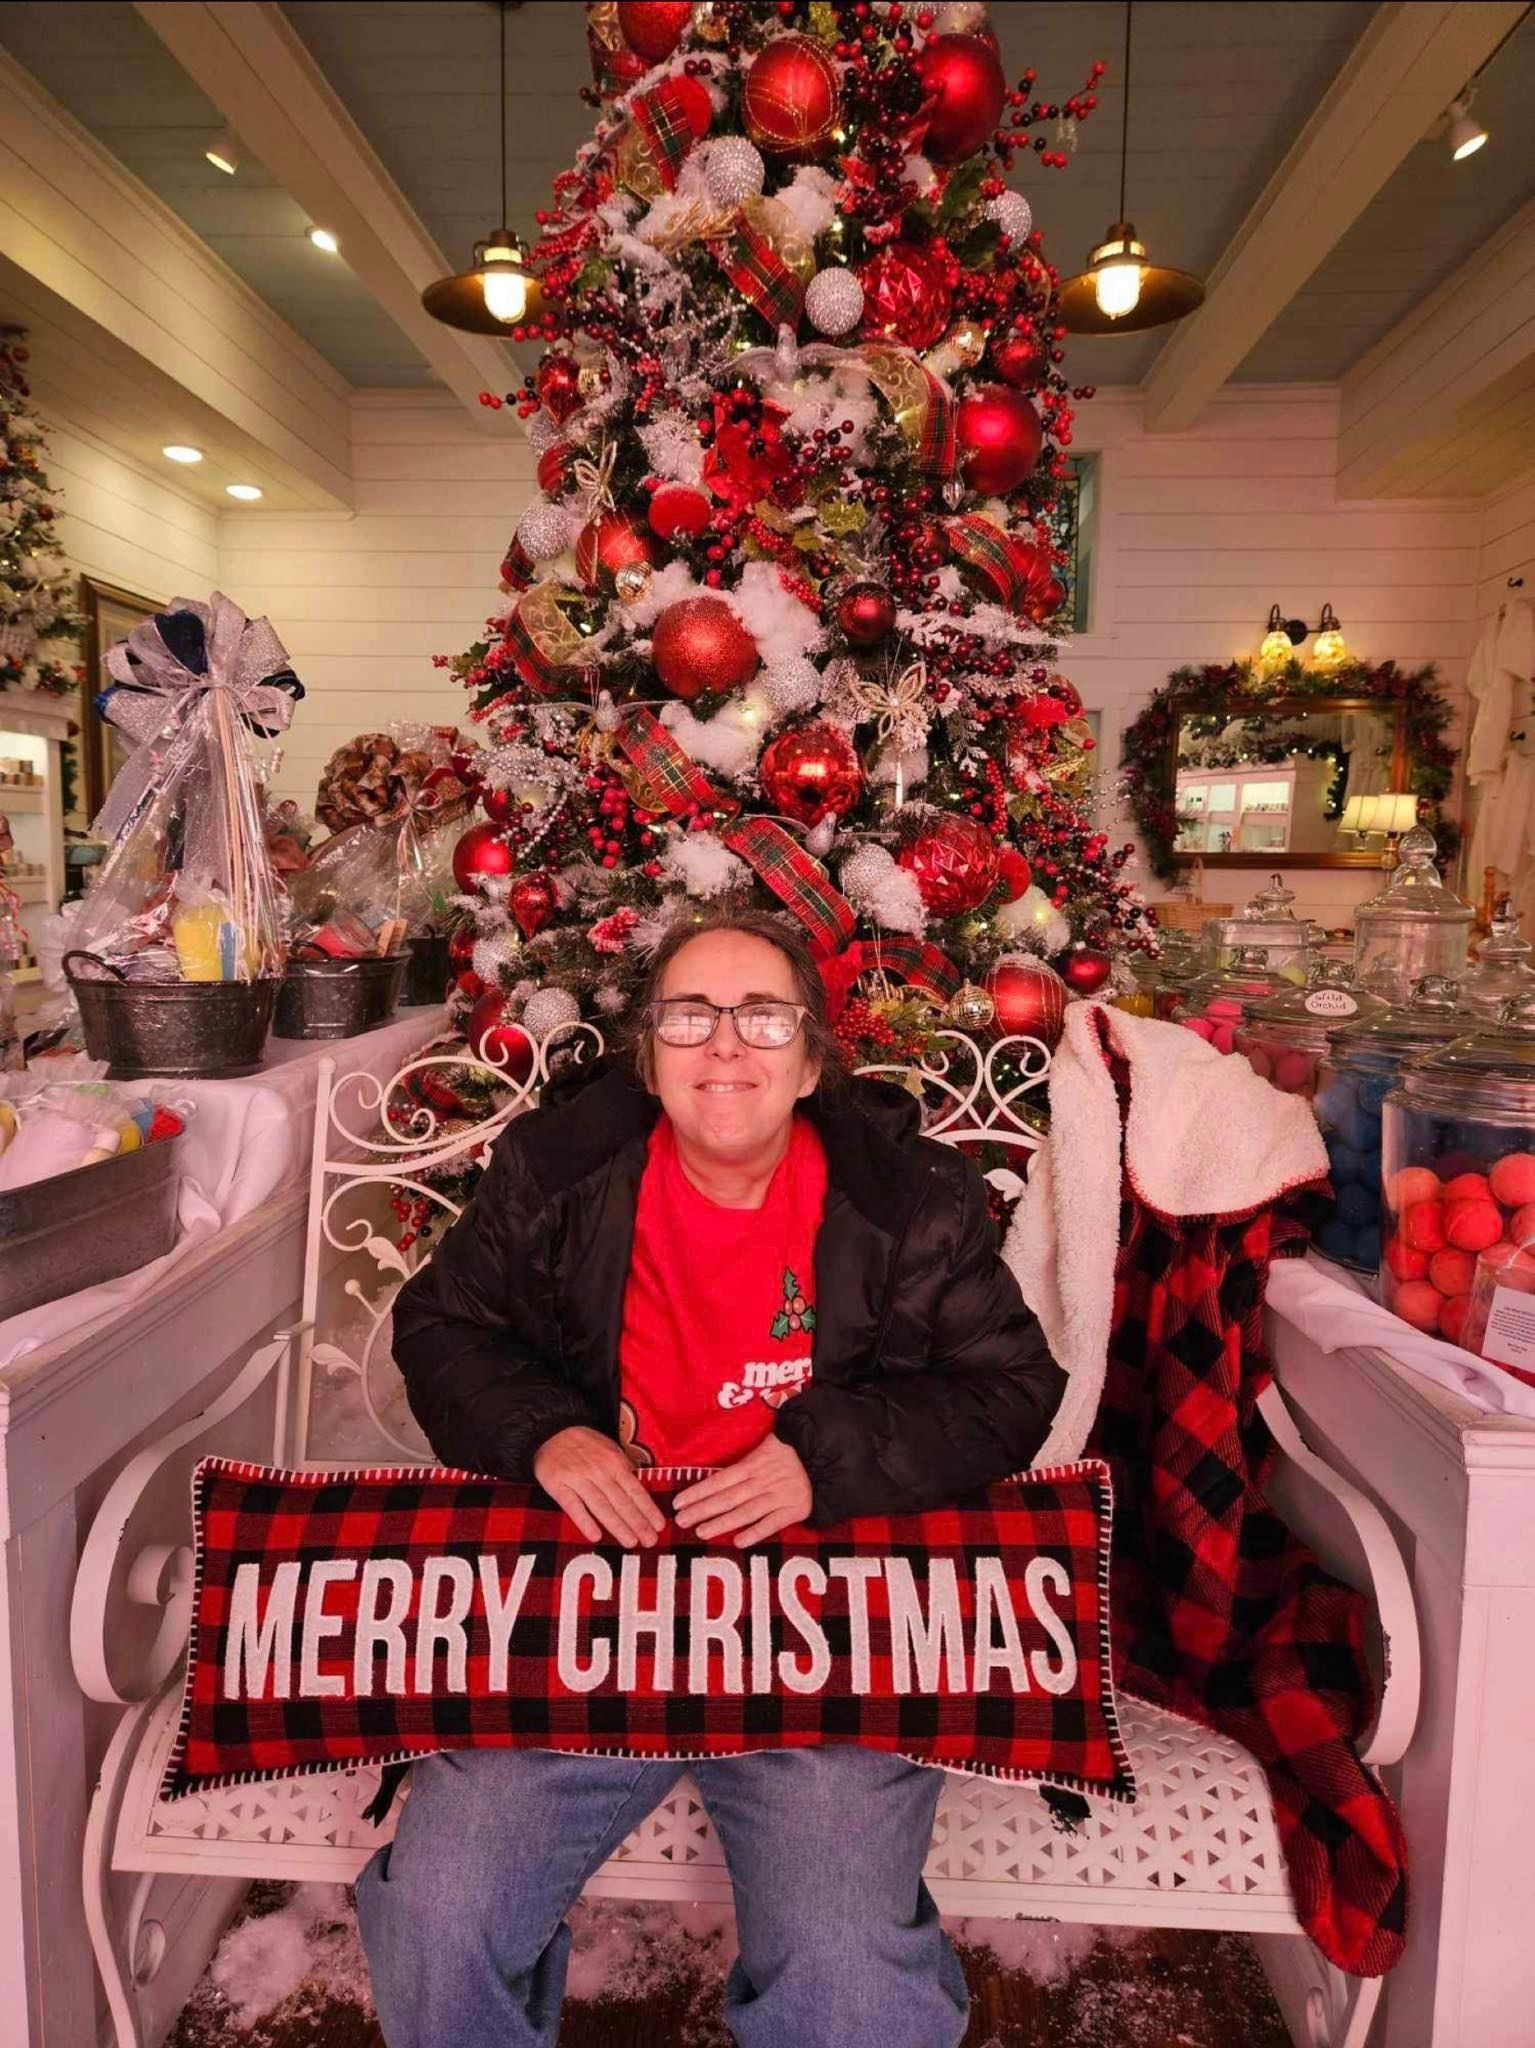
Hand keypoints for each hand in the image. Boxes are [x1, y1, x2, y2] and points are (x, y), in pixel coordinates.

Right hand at [532, 1427, 666, 1548]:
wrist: (552, 1431)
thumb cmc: (586, 1444)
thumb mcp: (610, 1449)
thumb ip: (624, 1470)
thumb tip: (641, 1494)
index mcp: (614, 1462)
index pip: (635, 1490)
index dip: (648, 1509)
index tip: (659, 1526)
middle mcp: (599, 1471)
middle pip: (621, 1501)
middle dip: (638, 1523)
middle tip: (650, 1541)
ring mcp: (578, 1479)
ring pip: (601, 1507)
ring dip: (617, 1526)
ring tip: (631, 1542)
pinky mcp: (558, 1485)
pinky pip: (573, 1506)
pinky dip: (585, 1521)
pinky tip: (596, 1536)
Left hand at [672, 1436, 812, 1547]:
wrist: (829, 1454)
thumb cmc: (792, 1449)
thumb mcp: (768, 1443)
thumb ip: (745, 1460)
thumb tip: (717, 1471)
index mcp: (755, 1463)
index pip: (721, 1479)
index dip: (699, 1491)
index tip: (679, 1502)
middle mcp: (764, 1480)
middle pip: (729, 1497)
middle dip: (703, 1509)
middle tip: (681, 1520)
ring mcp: (780, 1496)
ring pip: (746, 1512)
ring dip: (722, 1523)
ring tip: (701, 1531)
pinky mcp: (795, 1509)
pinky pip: (773, 1523)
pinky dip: (756, 1532)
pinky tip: (738, 1541)